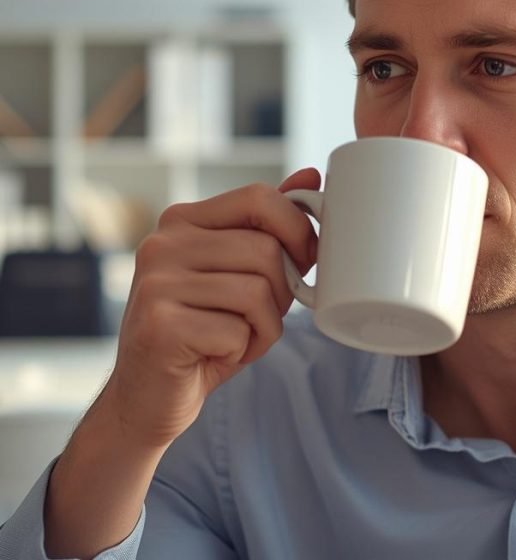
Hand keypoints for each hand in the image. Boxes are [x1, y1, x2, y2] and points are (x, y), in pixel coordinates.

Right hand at [102, 167, 320, 450]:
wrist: (148, 397)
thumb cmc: (206, 331)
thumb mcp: (243, 273)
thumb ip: (271, 227)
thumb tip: (310, 175)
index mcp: (183, 221)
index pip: (259, 196)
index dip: (296, 228)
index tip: (304, 259)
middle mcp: (163, 243)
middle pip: (266, 248)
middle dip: (281, 290)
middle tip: (259, 316)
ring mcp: (156, 282)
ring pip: (258, 289)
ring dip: (265, 325)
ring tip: (236, 337)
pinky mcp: (159, 323)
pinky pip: (239, 329)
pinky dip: (244, 349)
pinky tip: (216, 355)